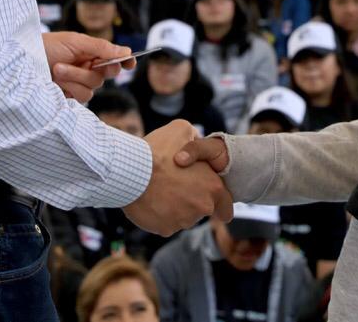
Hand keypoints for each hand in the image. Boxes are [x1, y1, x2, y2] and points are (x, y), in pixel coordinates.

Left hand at [43, 31, 135, 101]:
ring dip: (76, 76)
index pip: (113, 58)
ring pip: (94, 85)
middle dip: (97, 68)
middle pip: (108, 73)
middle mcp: (87, 68)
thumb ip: (101, 47)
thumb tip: (126, 51)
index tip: (130, 63)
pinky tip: (57, 82)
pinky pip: (83, 96)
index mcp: (90, 52)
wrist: (24, 62)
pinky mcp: (70, 97)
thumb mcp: (75, 41)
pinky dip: (71, 87)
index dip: (124, 61)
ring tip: (57, 69)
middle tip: (90, 63)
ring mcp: (79, 83)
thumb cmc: (47, 46)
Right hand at [124, 121, 232, 235]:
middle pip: (201, 208)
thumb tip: (193, 138)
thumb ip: (193, 137)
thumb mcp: (181, 129)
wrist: (131, 171)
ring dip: (174, 205)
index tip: (215, 204)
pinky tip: (150, 199)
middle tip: (174, 184)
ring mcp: (183, 221)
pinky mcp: (165, 229)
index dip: (220, 203)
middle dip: (191, 199)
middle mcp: (202, 207)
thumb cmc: (157, 151)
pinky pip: (165, 222)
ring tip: (158, 189)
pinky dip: (159, 213)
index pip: (226, 205)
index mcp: (212, 187)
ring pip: (182, 215)